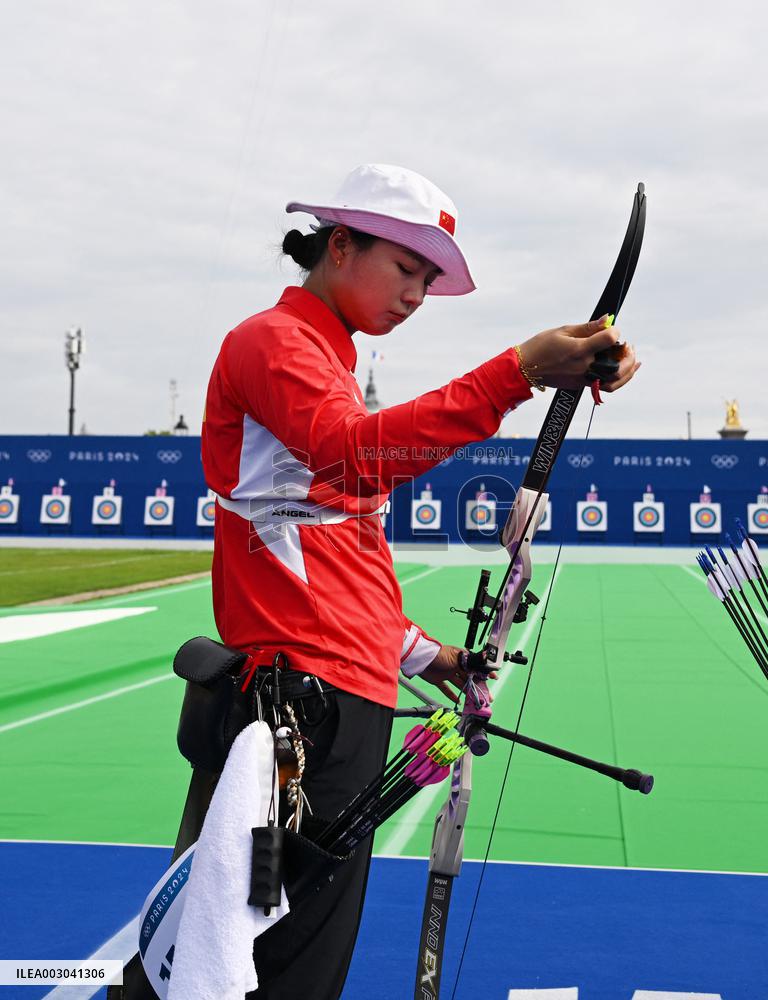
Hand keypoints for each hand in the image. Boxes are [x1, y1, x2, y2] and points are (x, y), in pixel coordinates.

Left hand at [419, 644, 496, 702]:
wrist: (421, 659)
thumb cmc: (439, 654)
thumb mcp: (458, 657)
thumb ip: (472, 660)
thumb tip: (485, 656)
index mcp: (461, 657)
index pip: (476, 666)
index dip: (484, 672)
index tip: (493, 678)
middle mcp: (455, 665)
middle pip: (469, 677)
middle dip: (478, 687)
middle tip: (486, 696)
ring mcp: (447, 672)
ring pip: (460, 684)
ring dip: (467, 692)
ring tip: (475, 701)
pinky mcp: (438, 679)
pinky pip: (446, 688)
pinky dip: (452, 695)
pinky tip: (458, 701)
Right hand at [518, 315, 640, 391]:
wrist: (524, 369)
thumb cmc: (541, 346)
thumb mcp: (563, 331)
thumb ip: (588, 327)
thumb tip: (608, 320)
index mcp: (579, 350)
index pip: (609, 339)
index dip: (615, 331)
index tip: (610, 328)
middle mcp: (584, 367)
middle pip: (618, 365)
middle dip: (628, 355)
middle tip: (628, 346)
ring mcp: (583, 379)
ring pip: (615, 380)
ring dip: (628, 371)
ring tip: (634, 360)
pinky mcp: (580, 385)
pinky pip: (605, 385)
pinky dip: (619, 379)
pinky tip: (625, 371)